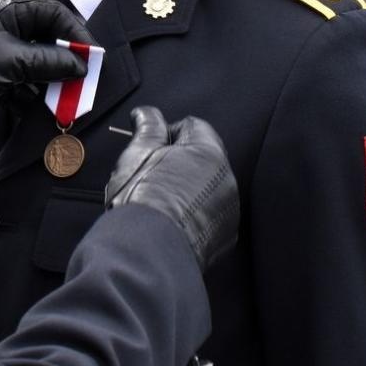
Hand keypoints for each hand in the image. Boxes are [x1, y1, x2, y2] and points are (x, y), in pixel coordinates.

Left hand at [0, 0, 90, 129]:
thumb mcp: (12, 59)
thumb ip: (49, 61)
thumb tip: (79, 66)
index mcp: (8, 11)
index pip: (52, 13)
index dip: (74, 32)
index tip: (91, 55)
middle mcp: (3, 28)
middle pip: (45, 41)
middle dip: (63, 62)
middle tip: (81, 82)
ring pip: (33, 67)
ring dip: (48, 83)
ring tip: (63, 100)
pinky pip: (19, 86)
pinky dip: (29, 97)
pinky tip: (36, 108)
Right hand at [104, 106, 238, 270]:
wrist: (147, 251)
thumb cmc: (142, 198)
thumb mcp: (138, 152)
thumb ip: (148, 125)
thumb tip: (147, 113)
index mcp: (208, 152)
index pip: (193, 125)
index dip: (167, 134)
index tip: (151, 148)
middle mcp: (226, 178)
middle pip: (203, 156)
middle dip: (179, 161)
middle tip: (152, 175)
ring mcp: (228, 209)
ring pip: (207, 186)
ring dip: (188, 187)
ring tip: (160, 200)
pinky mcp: (224, 236)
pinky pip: (210, 214)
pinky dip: (194, 213)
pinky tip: (171, 220)